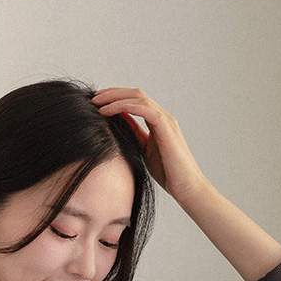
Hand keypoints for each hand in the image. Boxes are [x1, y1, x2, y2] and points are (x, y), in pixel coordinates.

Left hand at [93, 86, 201, 204]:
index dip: (115, 96)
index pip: (134, 99)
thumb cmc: (167, 171)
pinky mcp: (168, 130)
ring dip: (117, 98)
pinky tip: (118, 108)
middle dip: (113, 93)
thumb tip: (117, 121)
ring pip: (140, 99)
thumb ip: (134, 133)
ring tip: (99, 104)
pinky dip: (133, 107)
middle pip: (135, 94)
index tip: (96, 100)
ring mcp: (166, 122)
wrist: (186, 187)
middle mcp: (162, 117)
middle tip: (93, 98)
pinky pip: (149, 112)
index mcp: (157, 121)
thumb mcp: (143, 149)